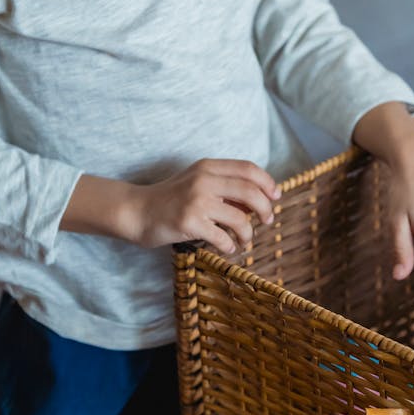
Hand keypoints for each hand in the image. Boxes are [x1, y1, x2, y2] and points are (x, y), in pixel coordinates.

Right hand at [119, 158, 279, 254]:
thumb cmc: (171, 199)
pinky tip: (228, 248)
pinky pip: (222, 237)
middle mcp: (203, 179)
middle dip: (266, 208)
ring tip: (245, 240)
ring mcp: (196, 201)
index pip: (248, 168)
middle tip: (268, 220)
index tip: (276, 196)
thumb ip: (225, 187)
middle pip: (250, 191)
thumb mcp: (198, 183)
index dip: (267, 182)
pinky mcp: (189, 222)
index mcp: (208, 166)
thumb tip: (259, 200)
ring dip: (248, 233)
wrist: (137, 211)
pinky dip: (231, 246)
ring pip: (240, 218)